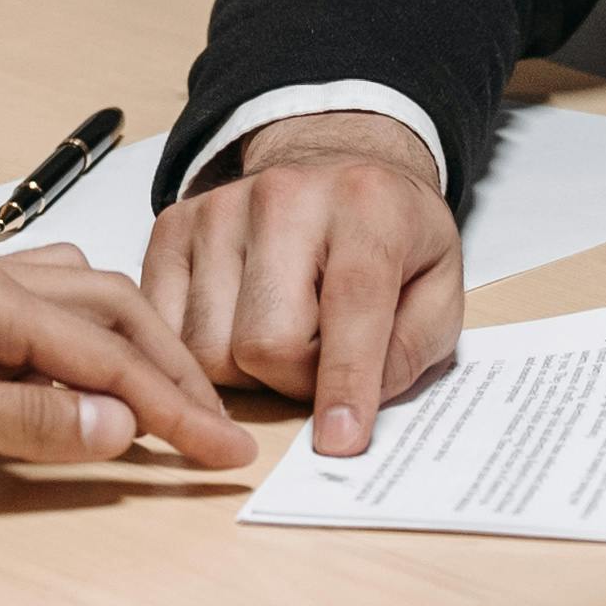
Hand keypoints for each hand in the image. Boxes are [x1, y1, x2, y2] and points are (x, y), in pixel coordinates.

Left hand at [0, 252, 250, 470]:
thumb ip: (20, 418)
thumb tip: (113, 428)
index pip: (106, 352)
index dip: (173, 405)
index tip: (222, 447)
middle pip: (110, 309)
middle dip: (172, 367)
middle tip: (216, 425)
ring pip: (77, 299)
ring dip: (132, 345)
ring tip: (168, 396)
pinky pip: (36, 314)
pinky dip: (81, 344)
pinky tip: (80, 378)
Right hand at [138, 110, 461, 458]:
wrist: (336, 165)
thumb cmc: (391, 238)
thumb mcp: (440, 290)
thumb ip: (408, 351)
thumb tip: (347, 414)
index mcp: (367, 206)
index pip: (350, 310)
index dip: (345, 385)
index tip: (339, 441)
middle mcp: (285, 196)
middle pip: (264, 343)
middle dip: (294, 380)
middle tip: (320, 360)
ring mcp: (218, 208)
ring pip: (209, 348)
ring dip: (248, 370)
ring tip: (281, 335)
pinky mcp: (172, 226)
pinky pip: (166, 329)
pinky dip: (200, 352)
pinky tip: (233, 326)